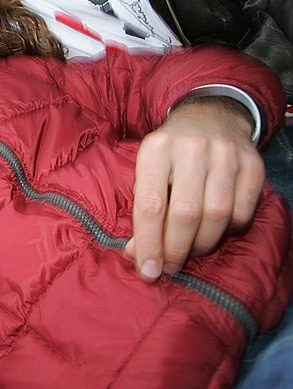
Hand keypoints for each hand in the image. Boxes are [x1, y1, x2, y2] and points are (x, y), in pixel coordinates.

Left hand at [126, 97, 262, 280]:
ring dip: (201, 244)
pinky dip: (227, 232)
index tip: (148, 270)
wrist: (210, 118)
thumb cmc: (170, 155)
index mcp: (156, 150)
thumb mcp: (147, 171)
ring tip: (189, 252)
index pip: (150, 205)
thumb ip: (142, 212)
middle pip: (186, 213)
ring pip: (217, 216)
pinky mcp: (253, 166)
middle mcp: (191, 148)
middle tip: (169, 267)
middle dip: (176, 249)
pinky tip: (213, 232)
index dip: (149, 243)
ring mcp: (226, 155)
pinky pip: (242, 213)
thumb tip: (137, 255)